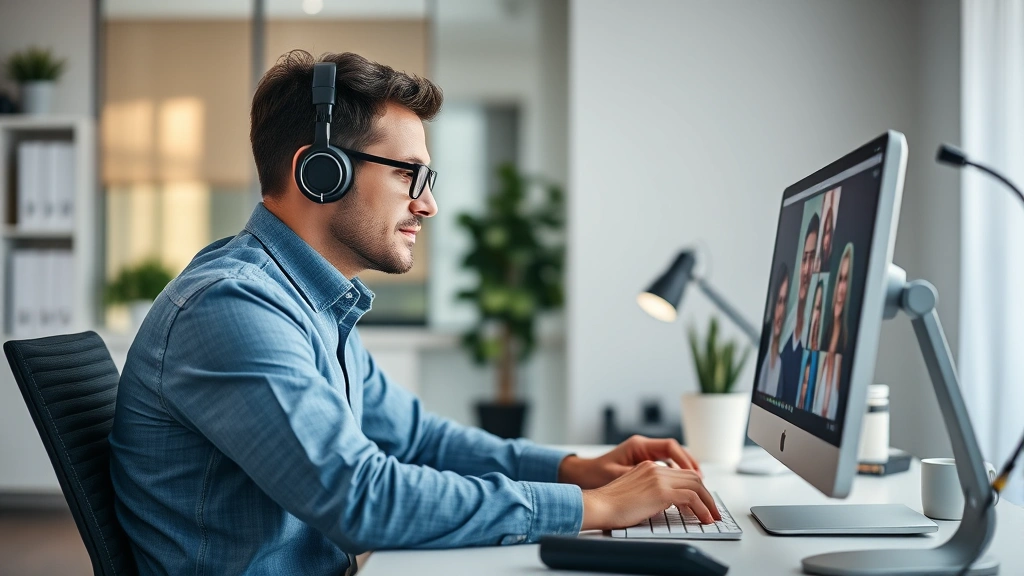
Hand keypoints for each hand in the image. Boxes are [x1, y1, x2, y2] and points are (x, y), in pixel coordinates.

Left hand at [558, 435, 700, 488]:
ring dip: (685, 473)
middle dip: (691, 468)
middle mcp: (643, 448)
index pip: (670, 447)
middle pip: (675, 452)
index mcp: (638, 445)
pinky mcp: (642, 466)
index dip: (685, 460)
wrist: (580, 476)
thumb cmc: (594, 475)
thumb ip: (641, 478)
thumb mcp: (617, 476)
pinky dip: (675, 477)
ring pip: (672, 460)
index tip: (695, 475)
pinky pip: (665, 468)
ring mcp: (643, 456)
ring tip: (698, 488)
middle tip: (703, 484)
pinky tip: (681, 490)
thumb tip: (662, 485)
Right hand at [580, 461, 720, 529]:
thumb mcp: (634, 493)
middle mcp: (655, 469)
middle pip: (692, 477)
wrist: (599, 506)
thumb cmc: (610, 505)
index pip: (681, 473)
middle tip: (713, 510)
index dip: (696, 487)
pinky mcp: (661, 491)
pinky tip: (704, 518)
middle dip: (707, 495)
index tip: (702, 501)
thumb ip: (651, 492)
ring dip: (708, 503)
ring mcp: (658, 478)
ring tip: (712, 517)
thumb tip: (668, 504)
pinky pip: (691, 498)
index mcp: (648, 467)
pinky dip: (702, 509)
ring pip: (696, 486)